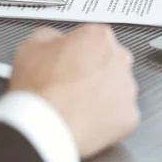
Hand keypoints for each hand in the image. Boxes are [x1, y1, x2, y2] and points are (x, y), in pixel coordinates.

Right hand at [9, 24, 139, 157]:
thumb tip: (56, 40)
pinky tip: (86, 118)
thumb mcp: (32, 45)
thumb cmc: (39, 89)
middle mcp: (120, 59)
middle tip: (73, 84)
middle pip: (111, 61)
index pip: (94, 37)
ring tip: (77, 104)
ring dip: (103, 93)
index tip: (69, 60)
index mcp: (99, 37)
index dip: (78, 50)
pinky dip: (107, 117)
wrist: (43, 126)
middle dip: (95, 70)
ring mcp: (127, 88)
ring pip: (118, 88)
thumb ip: (53, 36)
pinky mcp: (130, 115)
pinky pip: (120, 113)